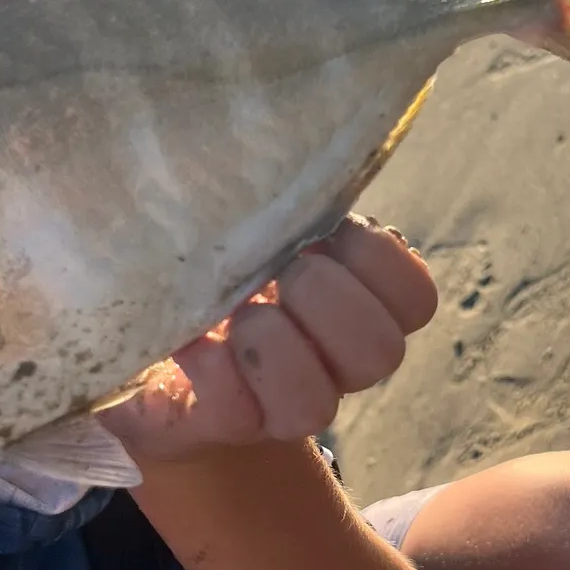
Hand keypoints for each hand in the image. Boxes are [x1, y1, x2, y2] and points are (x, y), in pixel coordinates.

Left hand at [100, 216, 437, 462]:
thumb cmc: (215, 268)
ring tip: (232, 312)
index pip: (415, 299)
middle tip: (278, 271)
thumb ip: (287, 199)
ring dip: (273, 344)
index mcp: (358, 306)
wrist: (154, 353)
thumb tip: (283, 142)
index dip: (379, 261)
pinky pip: (236, 412)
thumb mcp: (259, 222)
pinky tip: (186, 339)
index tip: (328, 230)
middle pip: (380, 351)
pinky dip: (210, 368)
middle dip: (326, 298)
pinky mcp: (224, 428)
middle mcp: (334, 366)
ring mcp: (282, 408)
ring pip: (317, 402)